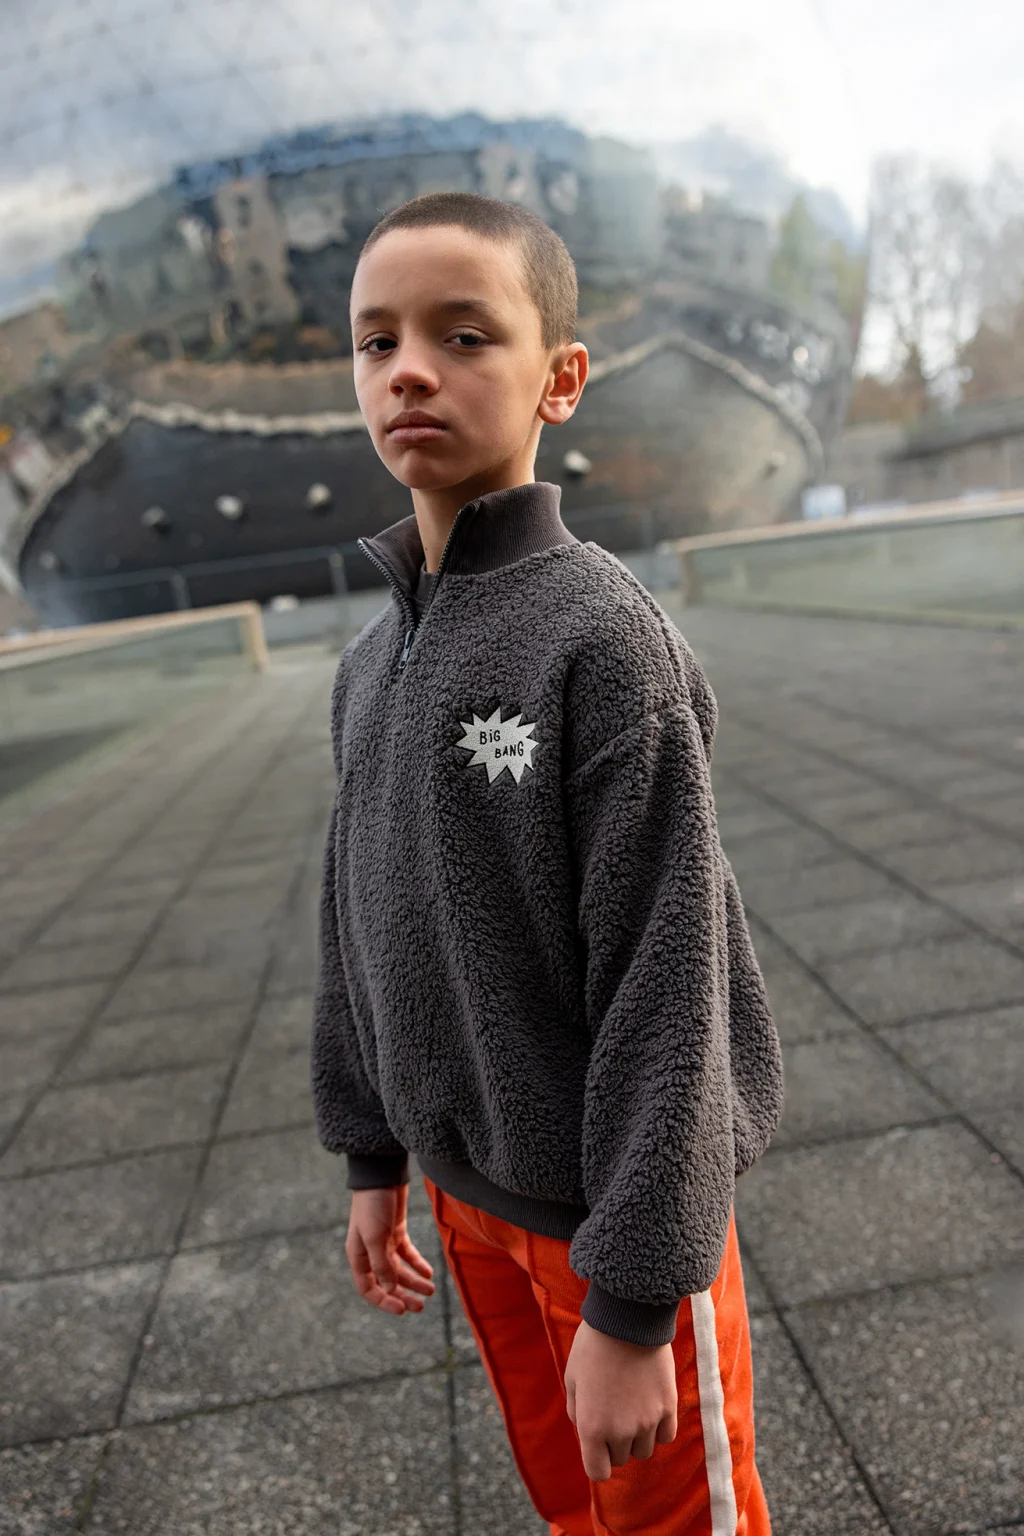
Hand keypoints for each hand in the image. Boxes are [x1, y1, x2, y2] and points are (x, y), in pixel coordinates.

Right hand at [345, 1186, 435, 1314]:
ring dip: (414, 1281)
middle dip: (403, 1295)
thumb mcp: (376, 1237)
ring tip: (431, 1290)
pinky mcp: (396, 1232)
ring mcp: (383, 1242)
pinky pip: (407, 1254)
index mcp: (358, 1256)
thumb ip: (382, 1264)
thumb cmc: (373, 1205)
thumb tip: (390, 1289)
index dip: (383, 1301)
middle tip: (421, 1306)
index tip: (402, 1310)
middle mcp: (369, 1252)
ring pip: (399, 1270)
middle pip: (386, 1282)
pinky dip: (417, 1264)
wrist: (382, 1175)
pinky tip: (429, 1273)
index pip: (368, 1288)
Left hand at [564, 1318, 677, 1480]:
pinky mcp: (668, 1407)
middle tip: (612, 1412)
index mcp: (591, 1427)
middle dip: (614, 1443)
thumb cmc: (592, 1346)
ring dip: (636, 1437)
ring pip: (644, 1451)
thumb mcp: (572, 1379)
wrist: (626, 1320)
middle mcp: (620, 1431)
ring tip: (631, 1407)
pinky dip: (658, 1429)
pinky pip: (665, 1437)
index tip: (597, 1445)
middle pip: (621, 1459)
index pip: (598, 1472)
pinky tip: (650, 1408)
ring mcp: (647, 1421)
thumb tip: (585, 1432)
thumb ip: (577, 1413)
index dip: (597, 1461)